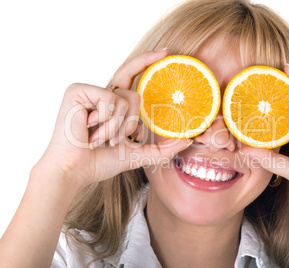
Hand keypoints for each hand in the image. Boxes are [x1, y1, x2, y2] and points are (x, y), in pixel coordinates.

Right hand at [35, 48, 190, 190]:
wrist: (76, 170)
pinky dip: (106, 121)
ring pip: (126, 100)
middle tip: (118, 142)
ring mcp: (89, 90)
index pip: (133, 75)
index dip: (148, 61)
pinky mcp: (78, 90)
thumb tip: (187, 141)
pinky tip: (90, 129)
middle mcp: (102, 93)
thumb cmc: (101, 161)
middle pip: (134, 91)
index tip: (166, 52)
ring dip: (118, 128)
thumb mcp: (138, 154)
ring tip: (99, 139)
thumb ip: (162, 149)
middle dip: (130, 124)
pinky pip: (110, 99)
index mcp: (113, 103)